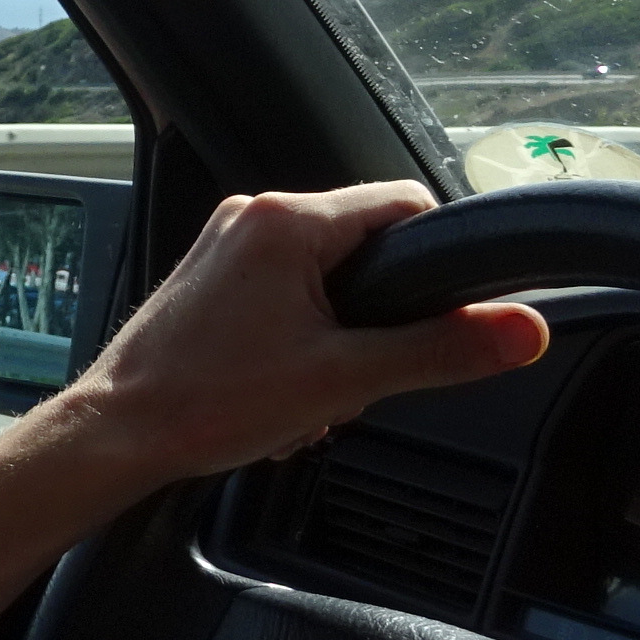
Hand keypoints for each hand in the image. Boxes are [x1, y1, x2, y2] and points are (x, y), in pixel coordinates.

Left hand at [49, 183, 544, 483]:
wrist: (118, 435)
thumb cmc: (207, 403)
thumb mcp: (345, 381)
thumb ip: (439, 350)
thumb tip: (522, 329)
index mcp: (288, 220)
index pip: (404, 205)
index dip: (438, 260)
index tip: (443, 314)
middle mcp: (254, 216)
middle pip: (365, 247)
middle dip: (375, 319)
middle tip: (352, 375)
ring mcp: (228, 245)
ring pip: (326, 278)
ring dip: (336, 340)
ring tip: (307, 393)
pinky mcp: (212, 278)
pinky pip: (286, 293)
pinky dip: (300, 341)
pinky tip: (281, 392)